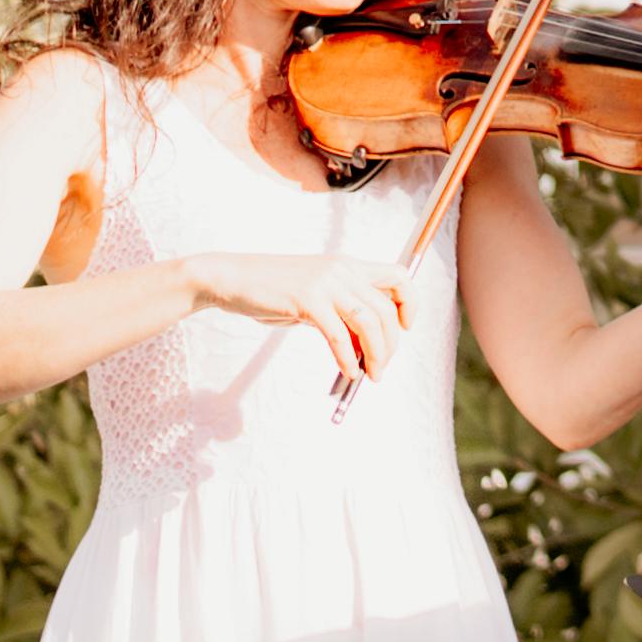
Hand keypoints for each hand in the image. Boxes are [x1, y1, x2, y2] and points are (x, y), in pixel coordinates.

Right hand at [182, 249, 417, 386]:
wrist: (231, 278)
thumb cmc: (271, 290)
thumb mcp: (315, 295)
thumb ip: (341, 313)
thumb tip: (365, 347)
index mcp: (348, 265)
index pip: (399, 276)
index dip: (410, 303)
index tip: (405, 328)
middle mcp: (342, 270)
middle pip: (386, 309)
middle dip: (390, 344)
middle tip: (381, 368)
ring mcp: (325, 283)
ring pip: (369, 322)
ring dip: (376, 354)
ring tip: (370, 375)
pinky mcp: (307, 300)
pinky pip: (339, 335)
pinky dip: (348, 358)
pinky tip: (347, 372)